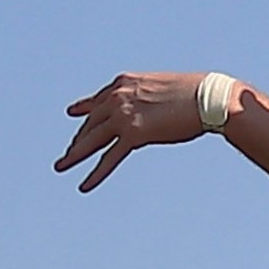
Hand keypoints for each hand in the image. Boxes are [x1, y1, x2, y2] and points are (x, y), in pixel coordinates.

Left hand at [56, 73, 234, 191]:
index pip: (99, 100)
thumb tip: (150, 108)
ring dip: (74, 156)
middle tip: (66, 155)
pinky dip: (95, 174)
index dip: (84, 110)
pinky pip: (108, 158)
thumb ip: (146, 96)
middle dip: (77, 140)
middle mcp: (118, 97)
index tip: (72, 113)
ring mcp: (123, 115)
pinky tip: (84, 185)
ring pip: (91, 140)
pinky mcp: (133, 134)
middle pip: (91, 123)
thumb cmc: (194, 92)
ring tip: (61, 167)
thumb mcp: (161, 88)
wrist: (207, 97)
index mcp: (123, 82)